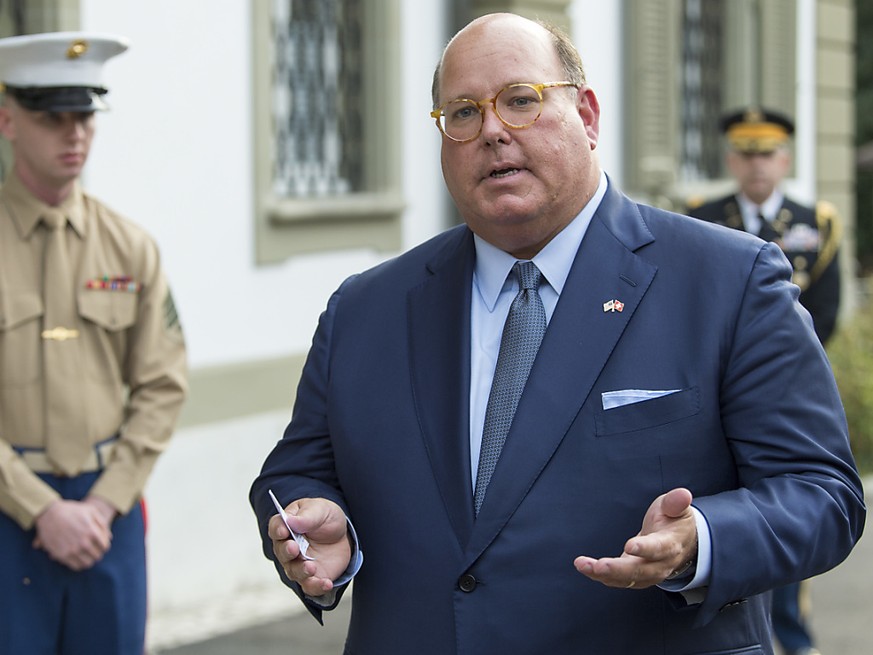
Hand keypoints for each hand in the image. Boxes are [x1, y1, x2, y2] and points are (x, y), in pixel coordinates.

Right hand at [33, 497, 114, 570]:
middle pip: (97, 556)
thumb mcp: (91, 511)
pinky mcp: (61, 555)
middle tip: (93, 549)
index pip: (105, 547)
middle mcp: (83, 543)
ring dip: (88, 560)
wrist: (49, 513)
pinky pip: (75, 566)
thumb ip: (103, 525)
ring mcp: (72, 550)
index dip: (104, 546)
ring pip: (87, 563)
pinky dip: (79, 564)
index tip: (100, 544)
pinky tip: (77, 557)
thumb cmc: (72, 511)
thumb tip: (110, 538)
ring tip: (86, 554)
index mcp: (92, 532)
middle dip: (97, 553)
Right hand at [269, 497, 351, 596]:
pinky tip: (327, 583)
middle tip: (294, 549)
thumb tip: (291, 521)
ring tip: (311, 567)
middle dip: (286, 551)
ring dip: (301, 571)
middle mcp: (287, 547)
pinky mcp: (310, 577)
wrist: (341, 535)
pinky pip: (310, 586)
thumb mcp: (321, 510)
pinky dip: (317, 586)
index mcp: (287, 525)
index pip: (276, 527)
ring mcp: (297, 564)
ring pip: (293, 571)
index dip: (278, 529)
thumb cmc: (325, 518)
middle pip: (281, 551)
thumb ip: (307, 516)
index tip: (283, 531)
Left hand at [573, 487, 697, 589]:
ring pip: (626, 579)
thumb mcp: (677, 508)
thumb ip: (675, 502)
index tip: (629, 546)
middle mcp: (660, 564)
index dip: (645, 549)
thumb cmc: (674, 522)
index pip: (658, 549)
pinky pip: (618, 581)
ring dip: (603, 575)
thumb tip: (683, 494)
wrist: (682, 544)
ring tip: (583, 565)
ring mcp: (647, 574)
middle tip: (598, 565)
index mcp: (670, 545)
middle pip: (639, 570)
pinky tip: (586, 568)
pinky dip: (601, 576)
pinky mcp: (635, 576)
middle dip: (617, 569)